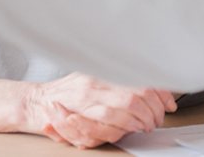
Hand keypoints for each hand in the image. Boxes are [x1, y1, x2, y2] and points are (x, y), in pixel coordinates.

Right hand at [26, 73, 176, 148]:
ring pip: (125, 108)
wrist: (33, 103)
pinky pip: (106, 123)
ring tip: (147, 125)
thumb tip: (153, 89)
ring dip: (141, 120)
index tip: (169, 103)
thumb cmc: (65, 93)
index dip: (160, 93)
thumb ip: (120, 82)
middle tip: (157, 119)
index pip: (139, 78)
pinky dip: (123, 129)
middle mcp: (95, 83)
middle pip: (137, 94)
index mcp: (102, 72)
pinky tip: (129, 129)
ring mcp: (86, 100)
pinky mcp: (78, 117)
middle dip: (153, 110)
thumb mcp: (94, 78)